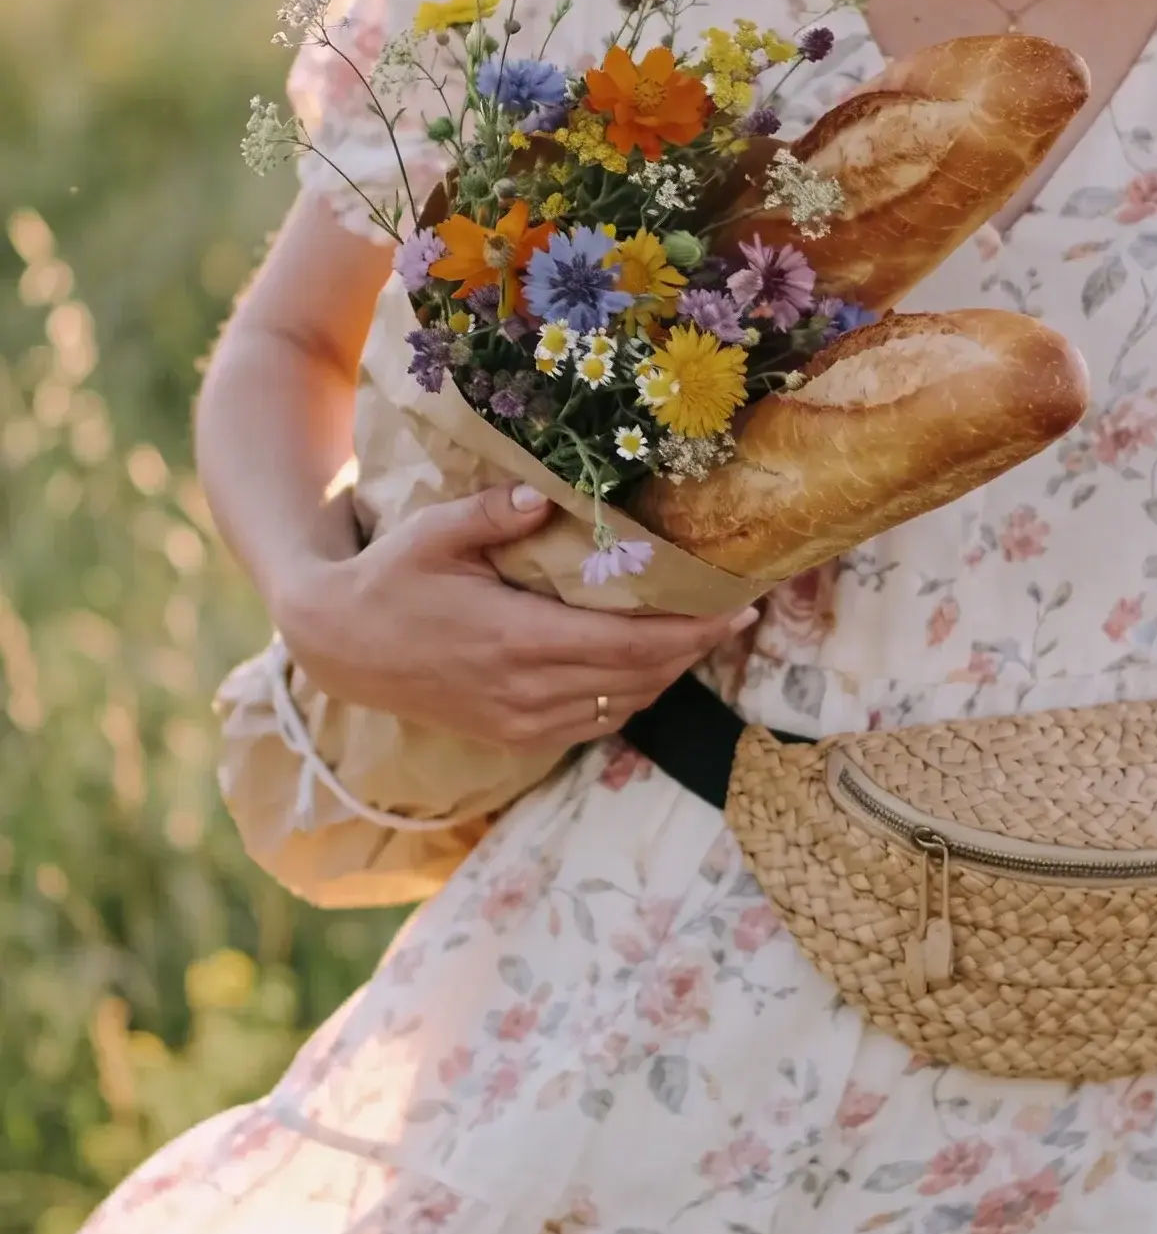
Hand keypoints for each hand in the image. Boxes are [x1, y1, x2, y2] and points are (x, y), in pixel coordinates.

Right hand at [278, 483, 754, 752]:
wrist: (340, 646)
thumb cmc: (389, 578)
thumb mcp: (432, 534)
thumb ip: (492, 514)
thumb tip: (546, 498)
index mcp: (516, 639)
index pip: (629, 644)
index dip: (691, 632)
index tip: (736, 610)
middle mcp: (527, 690)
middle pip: (639, 678)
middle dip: (696, 649)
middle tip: (739, 618)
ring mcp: (521, 721)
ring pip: (622, 706)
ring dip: (668, 676)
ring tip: (701, 638)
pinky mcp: (513, 735)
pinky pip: (593, 723)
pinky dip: (630, 696)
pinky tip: (646, 667)